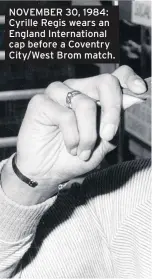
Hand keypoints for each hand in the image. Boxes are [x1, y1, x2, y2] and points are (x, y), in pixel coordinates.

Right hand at [16, 65, 145, 195]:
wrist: (49, 172)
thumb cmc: (76, 156)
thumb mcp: (103, 141)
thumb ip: (115, 120)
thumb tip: (134, 98)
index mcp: (93, 95)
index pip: (114, 76)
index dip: (129, 79)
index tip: (140, 91)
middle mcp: (76, 89)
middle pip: (105, 83)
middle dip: (112, 112)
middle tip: (108, 135)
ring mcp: (57, 93)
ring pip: (85, 104)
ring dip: (88, 136)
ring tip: (82, 151)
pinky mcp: (41, 102)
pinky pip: (65, 116)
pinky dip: (72, 138)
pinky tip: (70, 147)